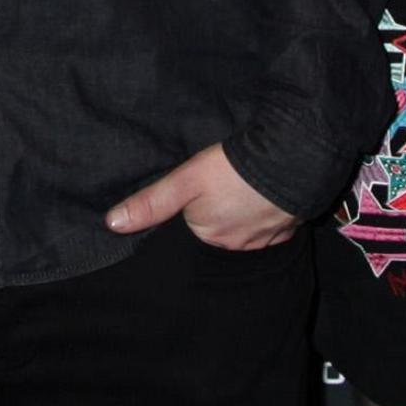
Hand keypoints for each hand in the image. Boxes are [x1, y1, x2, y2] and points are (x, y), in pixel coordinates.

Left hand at [104, 142, 297, 250]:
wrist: (292, 158)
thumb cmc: (235, 169)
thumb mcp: (186, 180)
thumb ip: (151, 203)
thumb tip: (113, 224)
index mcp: (209, 237)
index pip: (191, 229)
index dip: (190, 210)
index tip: (196, 193)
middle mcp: (236, 247)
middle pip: (218, 231)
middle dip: (217, 215)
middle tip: (221, 187)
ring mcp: (265, 240)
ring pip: (244, 229)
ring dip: (242, 215)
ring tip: (241, 190)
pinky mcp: (288, 228)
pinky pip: (269, 226)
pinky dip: (265, 214)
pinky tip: (263, 196)